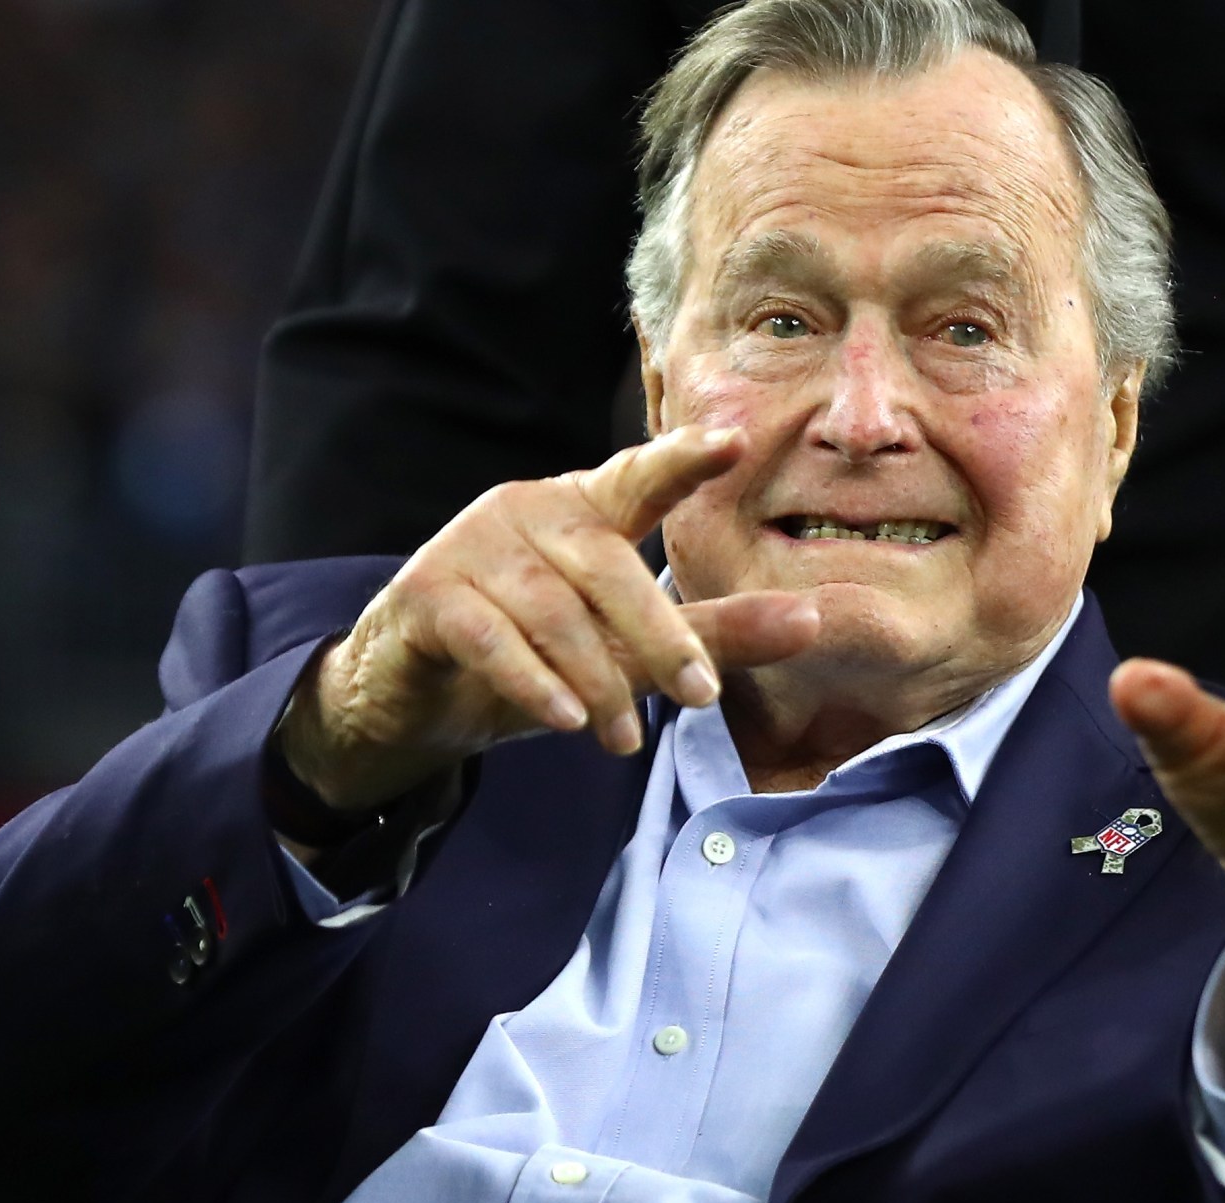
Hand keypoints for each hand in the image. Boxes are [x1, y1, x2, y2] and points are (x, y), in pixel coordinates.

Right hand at [282, 426, 820, 810]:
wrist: (410, 691)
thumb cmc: (532, 652)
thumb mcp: (628, 648)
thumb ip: (714, 632)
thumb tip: (814, 620)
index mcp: (583, 508)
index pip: (641, 477)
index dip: (684, 459)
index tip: (736, 442)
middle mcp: (528, 511)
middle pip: (609, 568)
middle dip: (661, 636)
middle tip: (703, 696)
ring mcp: (472, 548)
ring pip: (554, 613)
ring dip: (597, 680)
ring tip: (624, 739)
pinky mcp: (427, 596)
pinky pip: (490, 638)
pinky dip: (532, 681)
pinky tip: (564, 719)